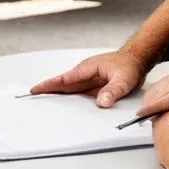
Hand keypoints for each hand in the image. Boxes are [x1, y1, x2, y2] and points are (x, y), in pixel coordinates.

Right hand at [29, 49, 146, 106]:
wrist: (136, 59)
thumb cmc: (129, 65)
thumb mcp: (123, 80)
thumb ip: (112, 91)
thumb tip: (101, 103)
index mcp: (86, 70)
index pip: (63, 79)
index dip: (48, 85)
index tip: (35, 90)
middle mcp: (83, 74)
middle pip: (61, 85)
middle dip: (46, 91)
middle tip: (31, 100)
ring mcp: (87, 80)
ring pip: (68, 89)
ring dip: (56, 96)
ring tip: (43, 106)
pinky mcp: (92, 86)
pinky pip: (77, 93)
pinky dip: (68, 99)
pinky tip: (65, 109)